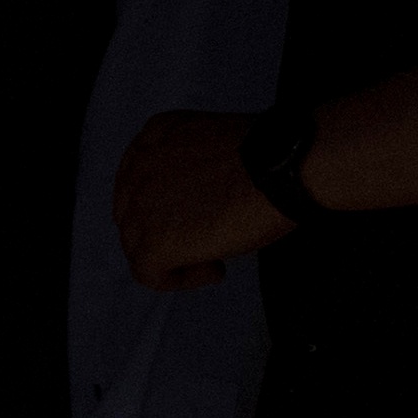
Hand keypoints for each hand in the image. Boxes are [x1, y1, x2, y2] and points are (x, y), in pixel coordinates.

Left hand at [115, 109, 285, 291]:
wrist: (284, 169)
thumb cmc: (271, 157)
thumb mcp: (216, 144)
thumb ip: (192, 165)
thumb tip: (199, 199)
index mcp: (154, 137)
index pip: (138, 182)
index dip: (166, 207)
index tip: (195, 217)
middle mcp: (138, 168)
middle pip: (133, 216)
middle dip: (168, 233)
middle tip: (206, 241)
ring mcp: (141, 206)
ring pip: (137, 248)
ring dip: (176, 258)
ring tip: (215, 257)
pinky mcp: (155, 242)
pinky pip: (149, 275)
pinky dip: (181, 279)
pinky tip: (214, 269)